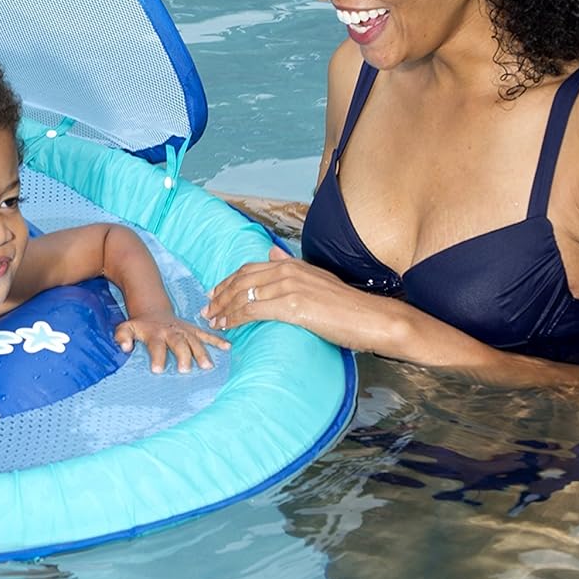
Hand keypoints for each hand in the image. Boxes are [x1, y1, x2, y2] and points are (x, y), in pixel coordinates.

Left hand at [116, 314, 229, 373]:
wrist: (153, 310)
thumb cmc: (140, 325)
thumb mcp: (126, 328)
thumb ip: (122, 336)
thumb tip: (125, 347)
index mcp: (155, 333)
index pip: (156, 345)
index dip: (157, 356)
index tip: (158, 370)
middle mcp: (171, 332)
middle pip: (179, 343)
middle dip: (183, 355)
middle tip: (185, 370)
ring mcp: (184, 330)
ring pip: (195, 340)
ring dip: (202, 352)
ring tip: (208, 366)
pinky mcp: (193, 330)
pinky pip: (206, 334)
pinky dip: (217, 340)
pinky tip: (227, 347)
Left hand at [204, 246, 401, 351]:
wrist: (372, 318)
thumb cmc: (348, 306)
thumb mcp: (317, 278)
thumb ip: (292, 266)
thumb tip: (272, 252)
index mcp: (293, 264)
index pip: (250, 269)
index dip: (228, 281)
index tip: (215, 293)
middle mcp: (288, 270)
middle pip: (241, 280)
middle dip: (219, 295)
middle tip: (206, 309)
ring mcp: (289, 287)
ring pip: (243, 295)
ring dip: (223, 309)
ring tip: (212, 321)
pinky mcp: (292, 306)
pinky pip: (253, 311)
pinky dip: (235, 318)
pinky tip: (227, 326)